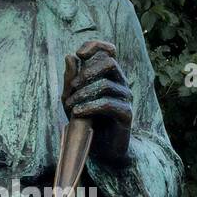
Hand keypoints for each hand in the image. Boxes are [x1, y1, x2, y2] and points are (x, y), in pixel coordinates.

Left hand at [62, 40, 132, 163]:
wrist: (101, 150)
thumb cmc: (86, 122)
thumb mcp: (72, 100)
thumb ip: (71, 80)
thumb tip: (70, 56)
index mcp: (109, 75)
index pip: (109, 50)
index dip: (95, 46)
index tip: (79, 54)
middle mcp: (120, 83)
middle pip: (109, 62)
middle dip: (87, 73)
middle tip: (72, 87)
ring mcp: (125, 97)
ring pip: (105, 84)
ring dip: (83, 94)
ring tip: (69, 106)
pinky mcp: (126, 114)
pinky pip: (108, 103)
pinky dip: (90, 106)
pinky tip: (77, 113)